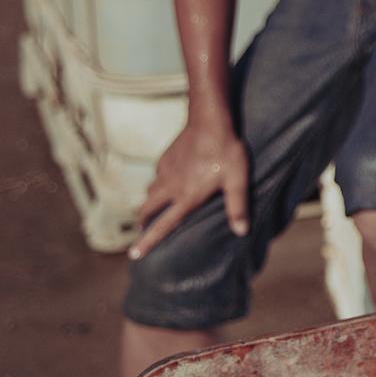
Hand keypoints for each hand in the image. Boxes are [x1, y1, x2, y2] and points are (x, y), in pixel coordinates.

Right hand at [130, 121, 248, 259]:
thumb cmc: (227, 151)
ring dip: (149, 202)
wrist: (209, 121)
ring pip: (149, 191)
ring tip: (153, 207)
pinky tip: (168, 180)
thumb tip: (241, 231)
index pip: (163, 225)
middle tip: (141, 228)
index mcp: (187, 197)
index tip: (134, 255)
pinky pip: (156, 175)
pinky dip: (158, 182)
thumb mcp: (238, 180)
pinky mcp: (164, 158)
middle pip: (146, 209)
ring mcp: (165, 171)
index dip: (148, 242)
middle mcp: (171, 187)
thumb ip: (238, 207)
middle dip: (142, 221)